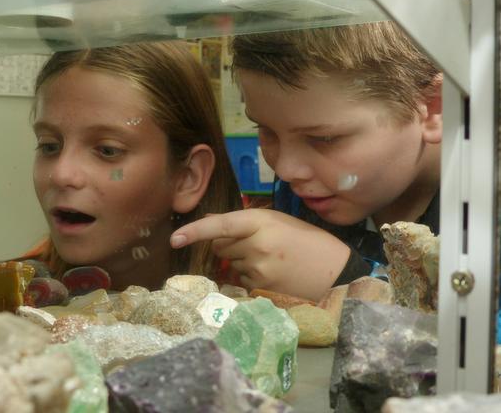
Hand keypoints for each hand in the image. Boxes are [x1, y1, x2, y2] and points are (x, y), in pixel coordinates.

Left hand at [170, 208, 349, 300]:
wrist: (335, 271)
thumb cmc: (306, 241)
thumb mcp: (277, 222)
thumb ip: (243, 222)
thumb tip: (208, 221)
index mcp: (261, 221)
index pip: (220, 225)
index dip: (195, 231)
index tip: (174, 239)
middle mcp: (256, 244)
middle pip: (219, 246)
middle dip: (228, 244)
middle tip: (255, 243)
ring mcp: (258, 268)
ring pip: (229, 263)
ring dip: (240, 260)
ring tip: (270, 258)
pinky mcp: (261, 287)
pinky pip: (240, 278)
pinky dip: (249, 275)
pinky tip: (272, 273)